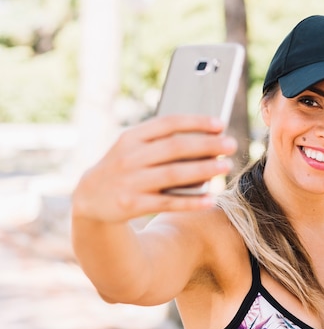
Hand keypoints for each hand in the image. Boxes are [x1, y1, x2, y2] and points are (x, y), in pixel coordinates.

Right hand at [72, 115, 237, 222]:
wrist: (89, 198)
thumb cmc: (123, 168)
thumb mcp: (133, 148)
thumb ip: (162, 142)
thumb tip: (207, 141)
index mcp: (131, 137)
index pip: (167, 124)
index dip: (196, 123)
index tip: (220, 124)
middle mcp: (129, 157)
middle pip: (174, 148)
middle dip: (206, 145)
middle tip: (231, 145)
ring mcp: (130, 181)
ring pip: (173, 174)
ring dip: (203, 170)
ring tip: (225, 166)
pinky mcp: (132, 205)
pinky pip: (168, 203)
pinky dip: (191, 201)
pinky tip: (211, 198)